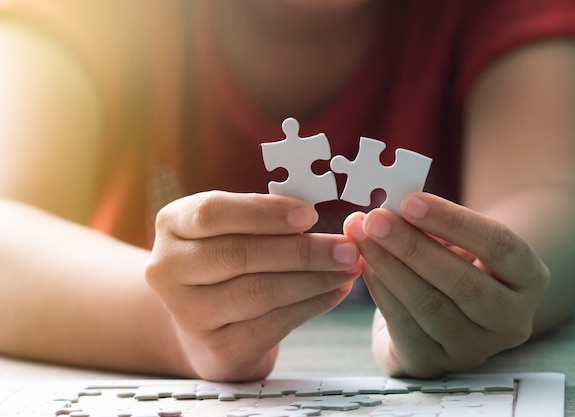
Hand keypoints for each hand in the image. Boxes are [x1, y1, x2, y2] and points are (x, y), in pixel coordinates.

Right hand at [146, 191, 360, 380]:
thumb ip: (261, 217)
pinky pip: (272, 324)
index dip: (263, 213)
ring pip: (259, 292)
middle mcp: (168, 269)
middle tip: (347, 247)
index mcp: (172, 226)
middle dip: (302, 251)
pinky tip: (335, 291)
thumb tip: (314, 214)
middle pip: (239, 255)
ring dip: (313, 279)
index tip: (310, 215)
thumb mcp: (229, 229)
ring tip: (348, 268)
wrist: (206, 321)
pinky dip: (311, 306)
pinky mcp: (217, 348)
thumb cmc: (227, 261)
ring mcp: (189, 314)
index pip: (213, 212)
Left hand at [343, 192, 548, 377]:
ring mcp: (475, 348)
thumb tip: (392, 208)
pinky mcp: (436, 363)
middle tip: (375, 220)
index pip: (498, 245)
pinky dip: (381, 292)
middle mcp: (511, 319)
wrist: (449, 313)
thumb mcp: (458, 242)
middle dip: (412, 247)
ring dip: (389, 267)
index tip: (410, 201)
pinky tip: (366, 267)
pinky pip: (405, 326)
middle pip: (462, 281)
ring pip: (430, 306)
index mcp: (529, 278)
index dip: (452, 221)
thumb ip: (434, 225)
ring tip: (362, 237)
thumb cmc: (456, 263)